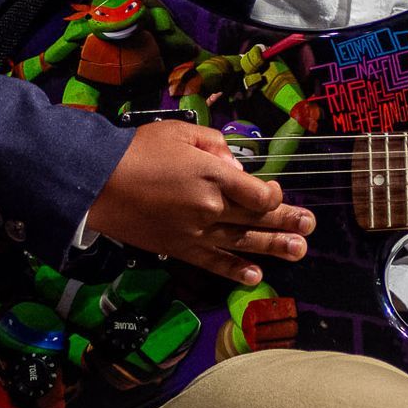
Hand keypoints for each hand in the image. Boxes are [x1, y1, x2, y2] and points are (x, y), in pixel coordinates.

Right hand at [85, 120, 313, 284]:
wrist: (97, 182)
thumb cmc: (138, 150)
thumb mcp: (181, 132)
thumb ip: (215, 146)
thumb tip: (236, 167)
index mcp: (213, 176)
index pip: (258, 194)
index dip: (273, 194)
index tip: (275, 191)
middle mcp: (210, 207)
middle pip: (256, 218)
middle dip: (286, 221)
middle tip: (309, 225)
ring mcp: (195, 232)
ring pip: (242, 242)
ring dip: (274, 247)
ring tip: (299, 250)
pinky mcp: (179, 248)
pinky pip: (213, 263)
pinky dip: (235, 270)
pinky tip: (256, 276)